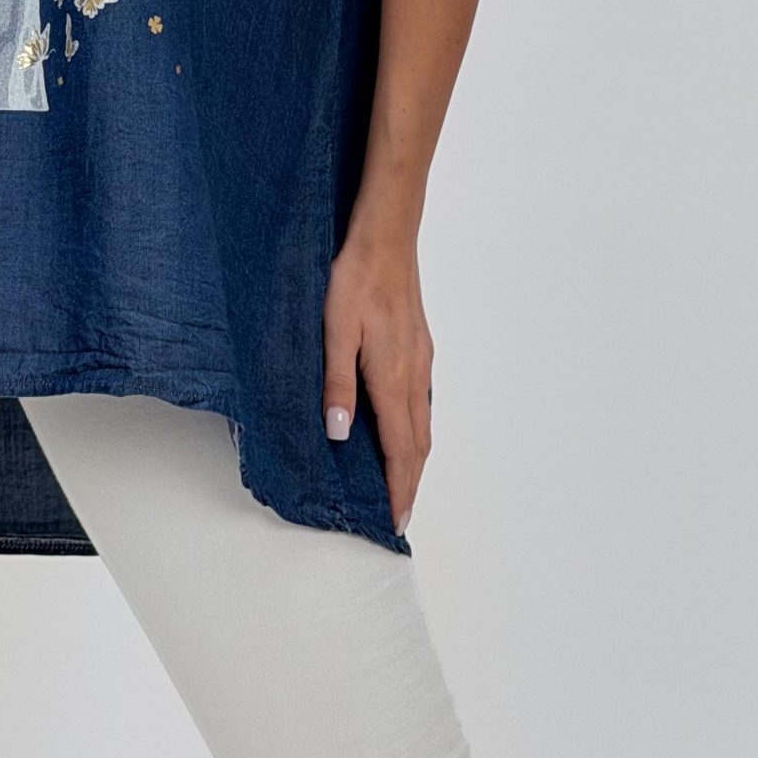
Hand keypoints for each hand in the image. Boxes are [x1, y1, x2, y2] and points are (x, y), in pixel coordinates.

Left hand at [322, 227, 433, 534]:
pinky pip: (422, 401)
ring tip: (401, 482)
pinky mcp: (419, 345)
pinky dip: (415, 428)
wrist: (386, 236)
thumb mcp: (334, 331)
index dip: (399, 488)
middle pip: (418, 443)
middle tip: (400, 514)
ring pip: (423, 422)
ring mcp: (421, 359)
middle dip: (411, 482)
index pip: (400, 448)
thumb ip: (337, 383)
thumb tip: (340, 434)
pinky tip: (402, 427)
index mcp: (392, 377)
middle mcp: (414, 373)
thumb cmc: (355, 278)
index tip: (397, 520)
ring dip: (414, 458)